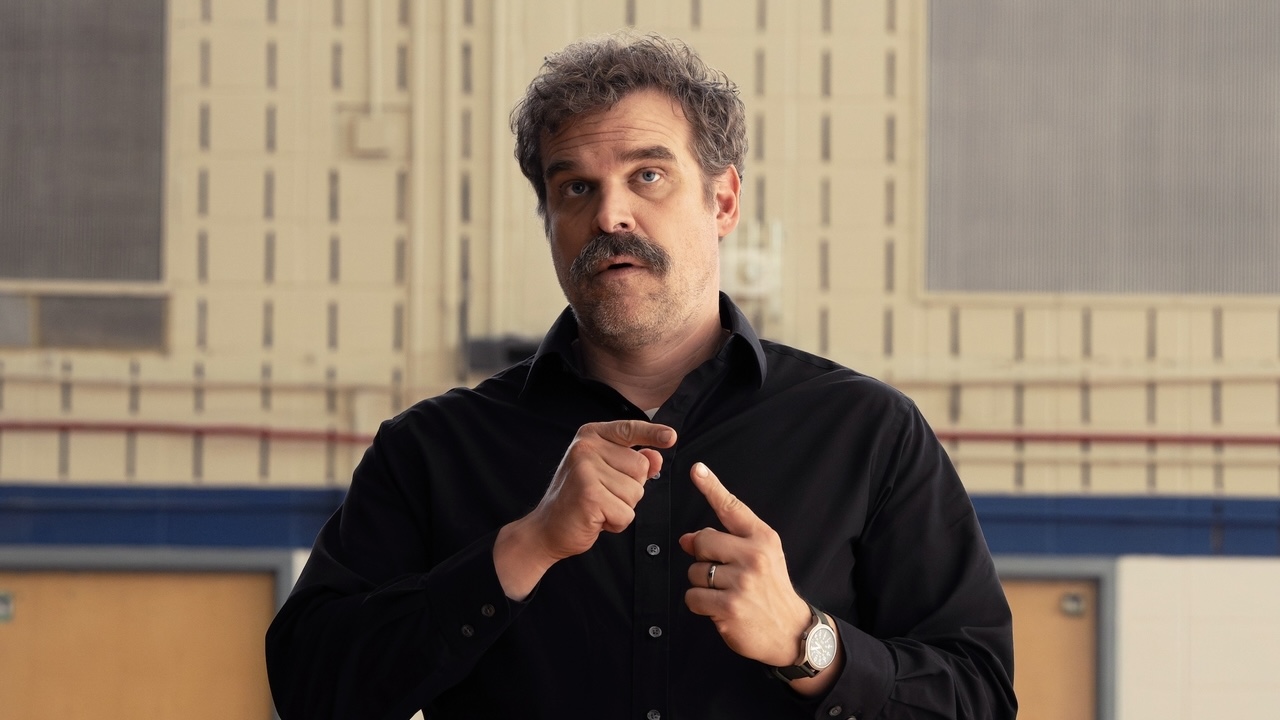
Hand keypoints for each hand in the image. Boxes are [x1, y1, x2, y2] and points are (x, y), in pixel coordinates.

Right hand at [495, 421, 674, 598]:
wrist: (546, 529)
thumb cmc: (577, 500)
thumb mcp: (606, 474)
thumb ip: (631, 463)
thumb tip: (656, 457)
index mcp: (590, 436)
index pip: (629, 429)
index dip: (653, 433)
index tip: (671, 437)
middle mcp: (586, 448)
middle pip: (641, 467)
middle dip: (630, 489)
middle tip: (603, 495)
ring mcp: (585, 470)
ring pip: (636, 492)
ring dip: (622, 508)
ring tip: (598, 506)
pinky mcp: (589, 495)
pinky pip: (626, 513)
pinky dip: (616, 523)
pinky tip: (596, 519)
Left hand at [679, 462, 811, 667]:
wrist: (791, 632)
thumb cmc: (770, 590)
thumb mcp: (760, 558)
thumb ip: (725, 543)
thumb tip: (686, 538)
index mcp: (763, 538)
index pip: (731, 507)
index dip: (711, 487)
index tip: (697, 469)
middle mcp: (754, 555)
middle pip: (702, 541)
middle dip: (703, 558)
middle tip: (723, 573)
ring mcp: (742, 582)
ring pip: (695, 571)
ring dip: (703, 584)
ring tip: (727, 593)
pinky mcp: (729, 606)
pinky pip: (693, 596)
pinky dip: (700, 604)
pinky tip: (719, 608)